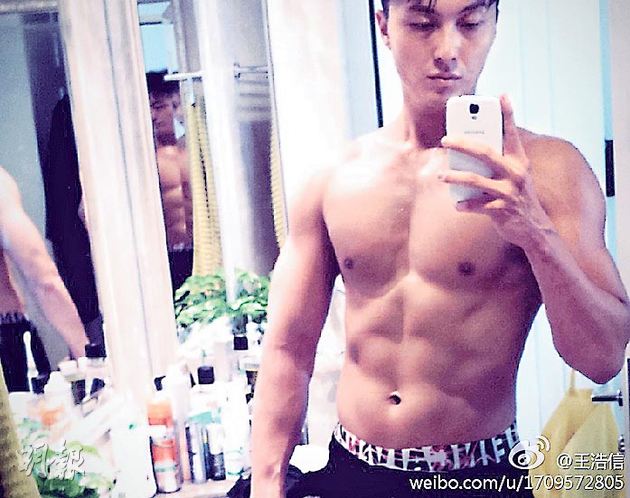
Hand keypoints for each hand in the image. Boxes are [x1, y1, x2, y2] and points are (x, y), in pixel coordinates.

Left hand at [438, 95, 553, 249]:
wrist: (534, 228)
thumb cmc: (517, 197)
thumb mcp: (514, 176)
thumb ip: (499, 161)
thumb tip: (471, 147)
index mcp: (519, 161)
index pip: (512, 133)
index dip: (508, 114)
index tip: (501, 96)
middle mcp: (516, 173)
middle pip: (485, 152)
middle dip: (463, 144)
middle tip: (444, 140)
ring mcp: (509, 191)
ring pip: (475, 179)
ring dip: (455, 177)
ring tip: (441, 176)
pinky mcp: (502, 210)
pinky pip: (478, 205)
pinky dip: (465, 205)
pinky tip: (457, 205)